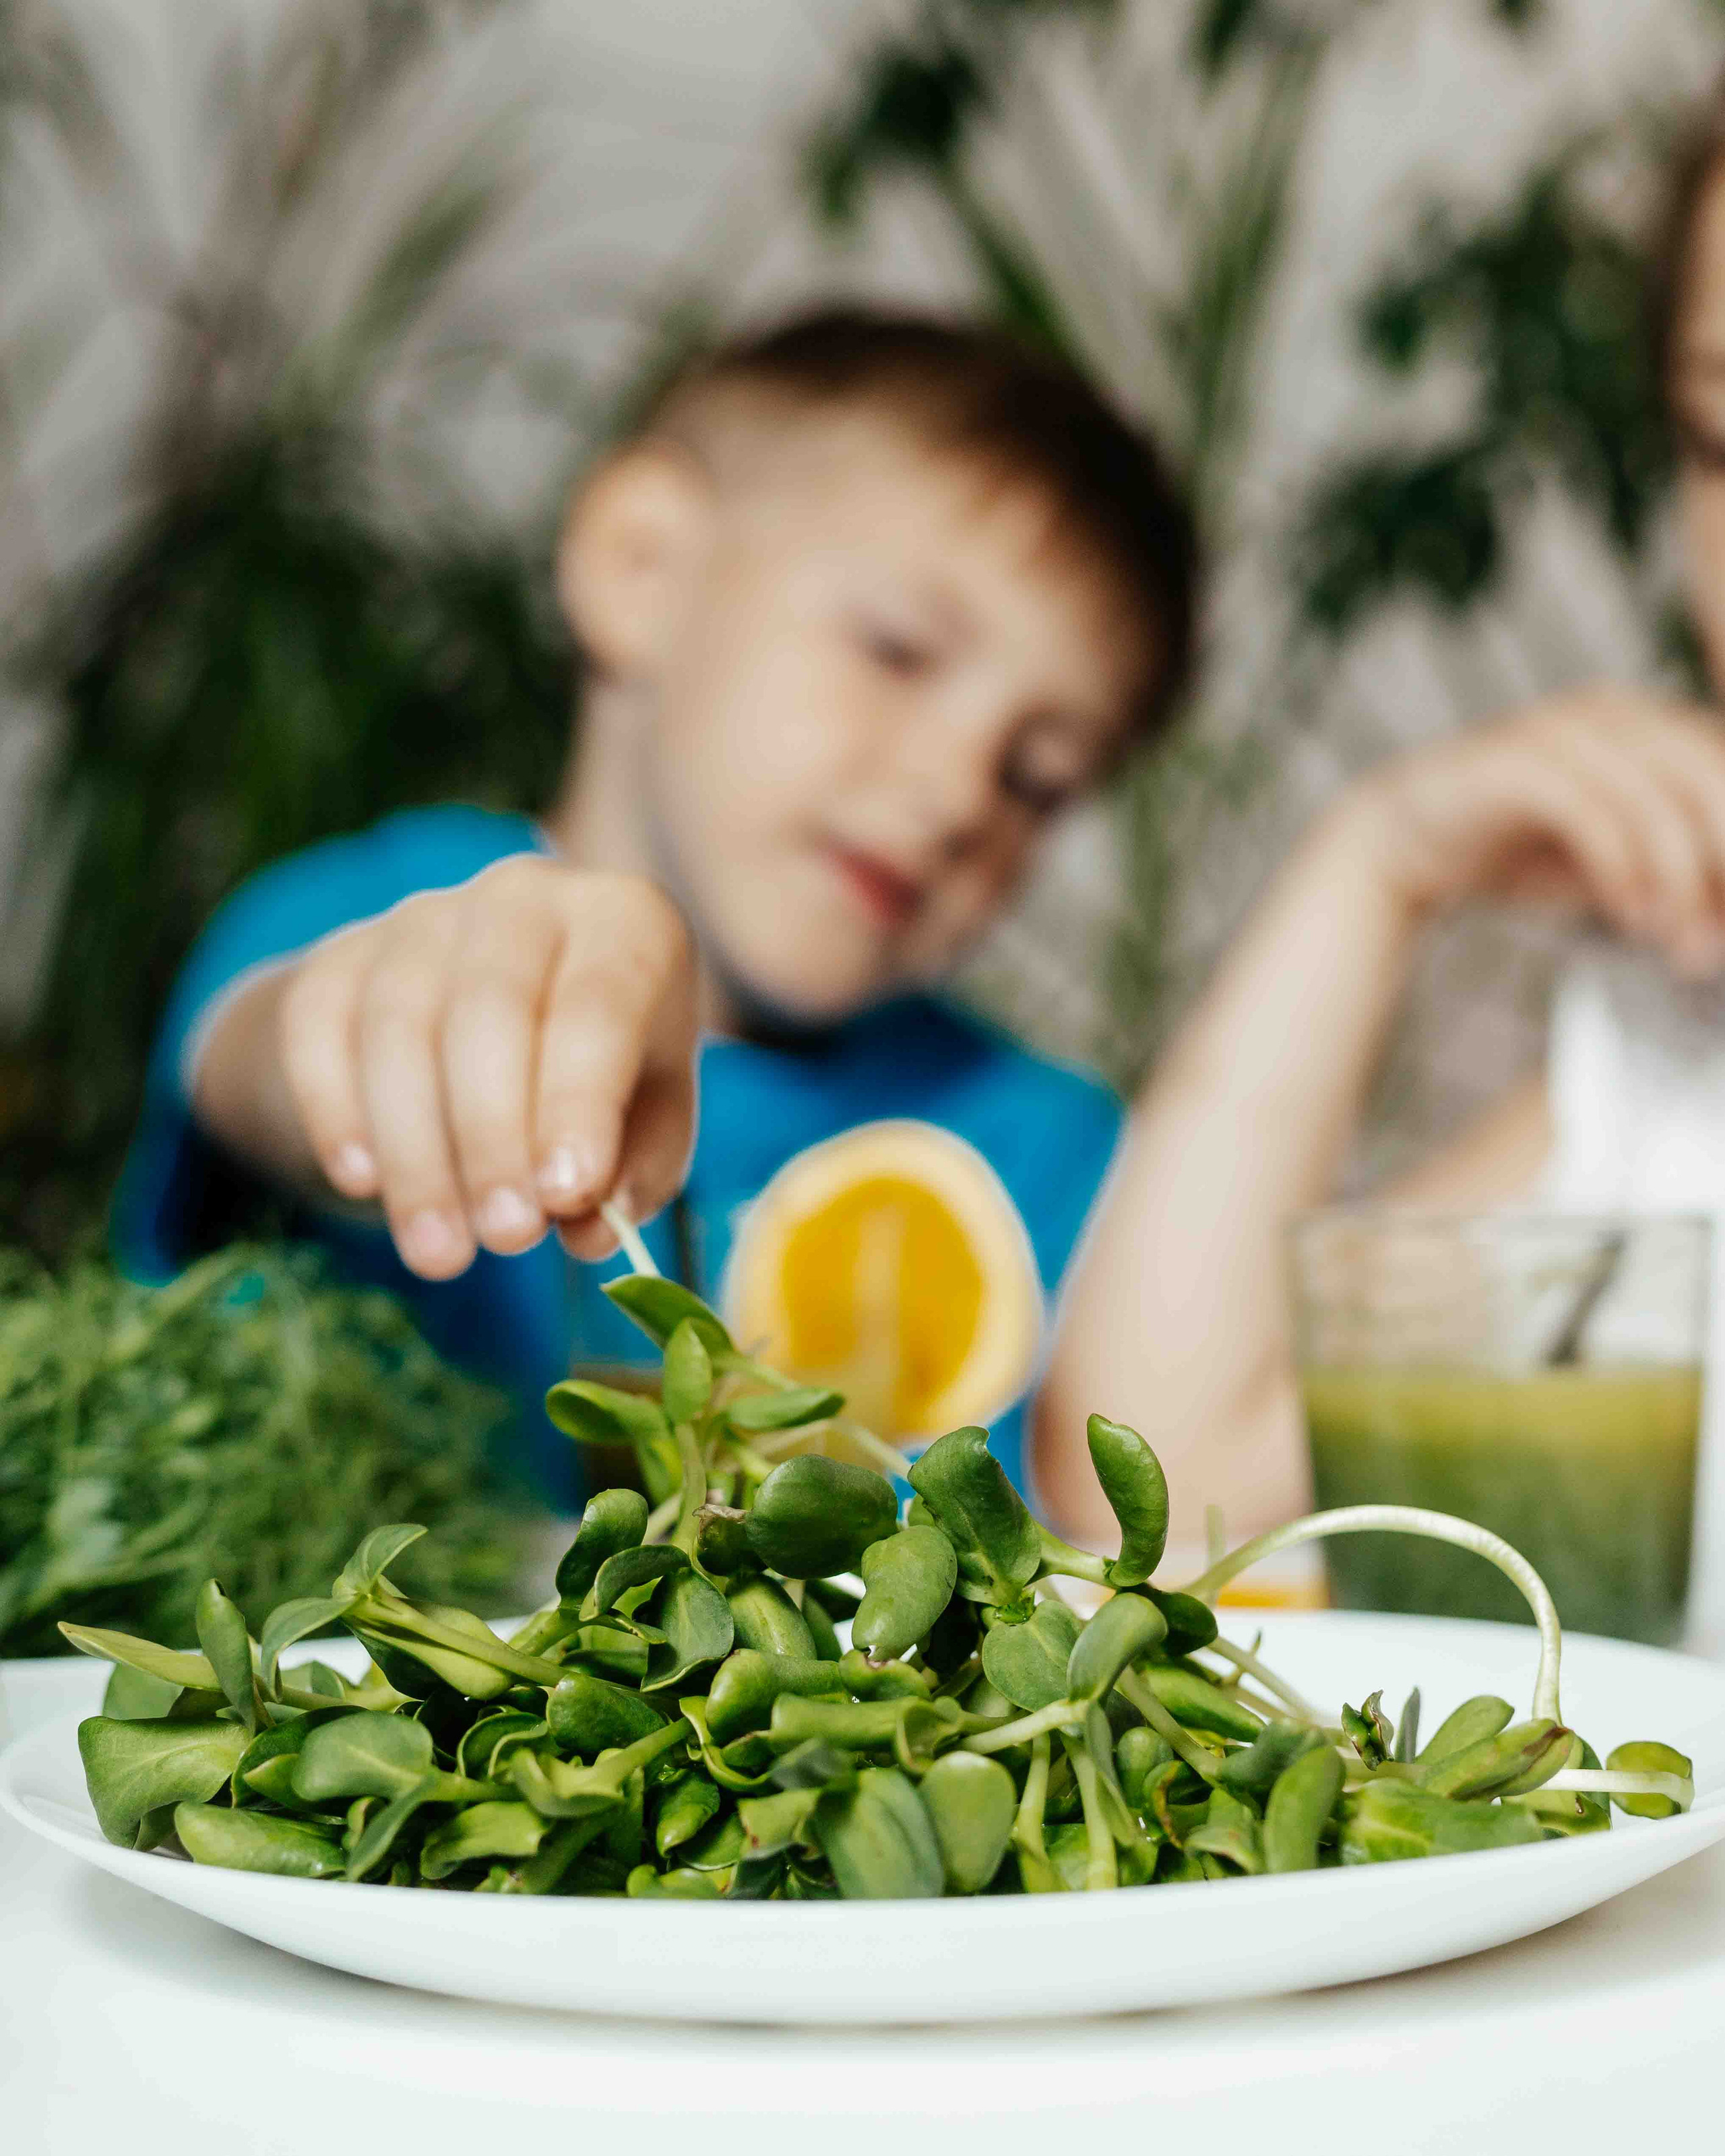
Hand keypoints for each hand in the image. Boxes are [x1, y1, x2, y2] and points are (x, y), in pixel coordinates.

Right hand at [275, 858, 696, 1277]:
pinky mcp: (341, 955)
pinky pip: (320, 1029)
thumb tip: (593, 1230)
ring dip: (418, 1153)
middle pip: (490, 1010)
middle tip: (505, 1239)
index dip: (577, 1103)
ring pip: (399, 1028)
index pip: (598, 1005)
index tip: (565, 1197)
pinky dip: (336, 1111)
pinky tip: (361, 1183)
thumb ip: (637, 1170)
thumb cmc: (591, 1076)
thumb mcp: (646, 1117)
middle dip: (493, 1137)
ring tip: (440, 1251)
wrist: (482, 1022)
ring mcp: (423, 917)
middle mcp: (523, 895)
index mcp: (624, 920)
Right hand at [1352, 688, 1724, 974]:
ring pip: (1654, 797)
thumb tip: (1722, 923)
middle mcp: (1611, 712)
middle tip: (1717, 937)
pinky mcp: (1513, 761)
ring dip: (1677, 879)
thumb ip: (1672, 876)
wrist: (1401, 841)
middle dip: (1723, 864)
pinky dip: (1619, 869)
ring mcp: (1559, 730)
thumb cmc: (1514, 850)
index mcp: (1646, 723)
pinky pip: (1589, 811)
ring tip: (1677, 942)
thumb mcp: (1615, 865)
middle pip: (1707, 777)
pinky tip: (1627, 916)